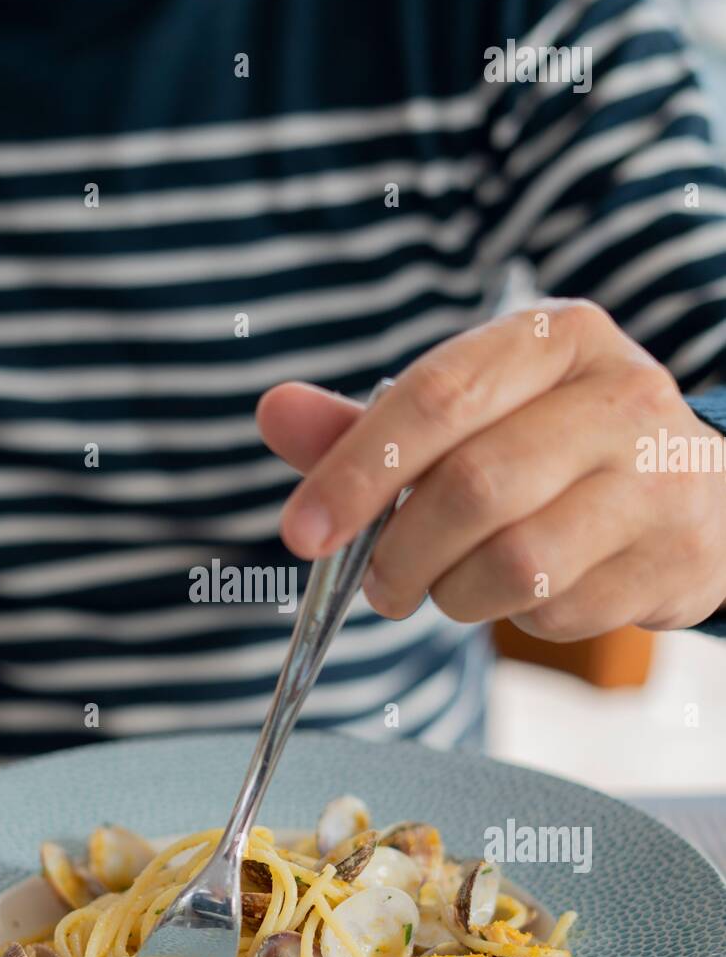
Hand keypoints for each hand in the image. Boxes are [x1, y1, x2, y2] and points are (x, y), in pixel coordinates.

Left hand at [257, 300, 725, 640]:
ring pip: (516, 562)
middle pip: (473, 487)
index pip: (437, 397)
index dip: (356, 472)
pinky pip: (559, 610)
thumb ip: (374, 425)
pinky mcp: (677, 558)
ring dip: (454, 595)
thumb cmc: (558, 447)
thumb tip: (274, 413)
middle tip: (379, 584)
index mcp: (556, 338)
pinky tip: (529, 590)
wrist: (702, 490)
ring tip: (448, 587)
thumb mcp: (476, 413)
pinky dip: (517, 617)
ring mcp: (662, 478)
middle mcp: (620, 396)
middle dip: (400, 553)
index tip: (302, 532)